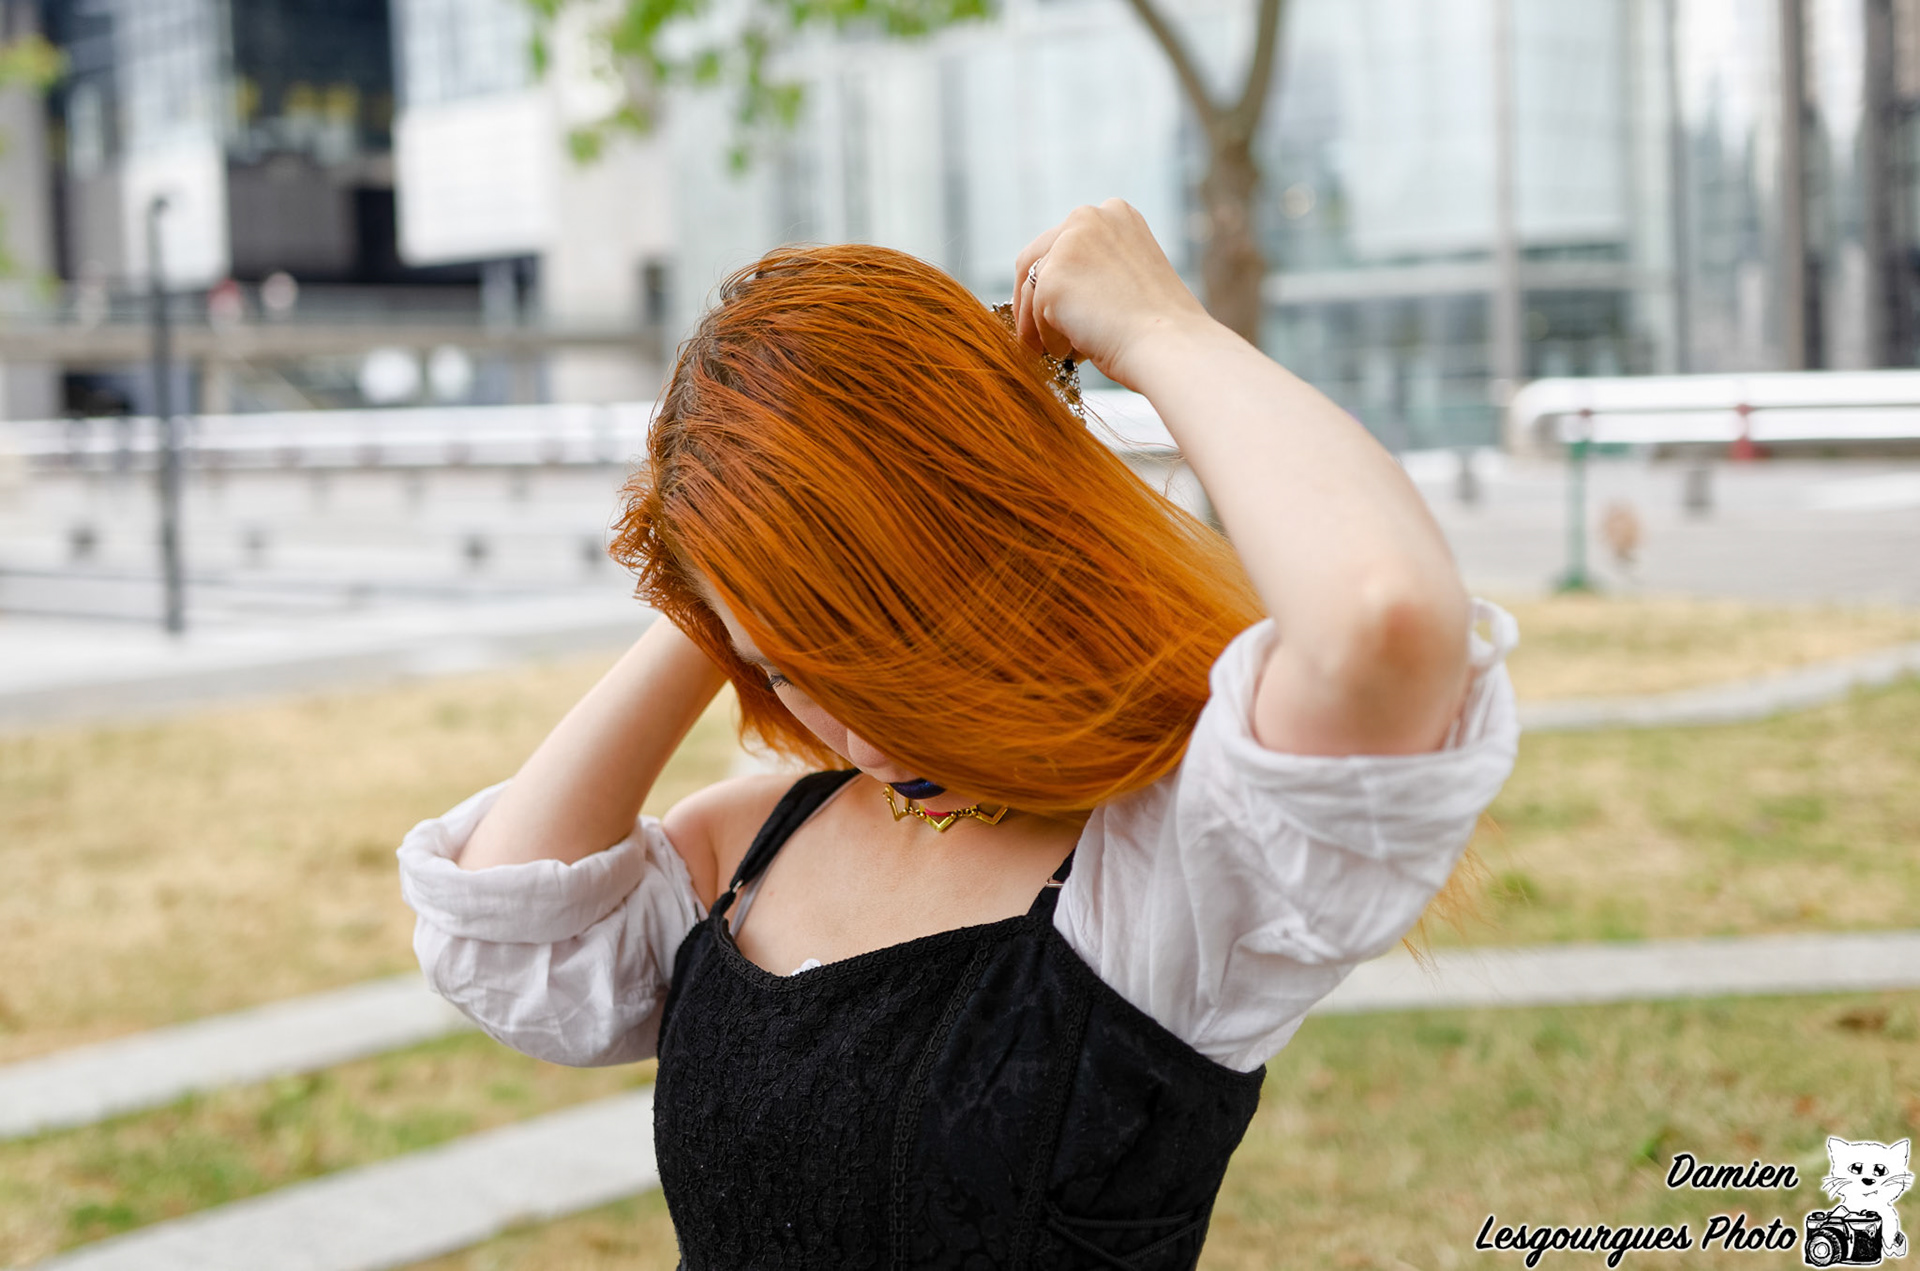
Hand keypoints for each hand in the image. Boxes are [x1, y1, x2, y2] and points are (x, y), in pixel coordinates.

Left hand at [1011, 199, 1216, 391]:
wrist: (1170, 345)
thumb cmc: (1160, 326)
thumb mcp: (1130, 277)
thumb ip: (1097, 271)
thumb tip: (1060, 294)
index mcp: (1115, 214)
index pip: (1063, 241)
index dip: (1052, 277)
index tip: (1048, 305)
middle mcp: (1088, 217)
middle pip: (1033, 259)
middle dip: (1030, 300)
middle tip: (1031, 334)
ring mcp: (1068, 245)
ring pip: (1030, 291)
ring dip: (1038, 326)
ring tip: (1061, 351)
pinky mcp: (1051, 278)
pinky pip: (1033, 317)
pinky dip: (1048, 341)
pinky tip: (1075, 352)